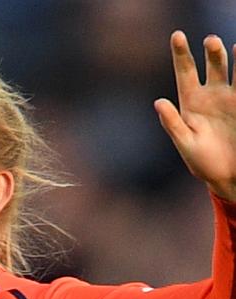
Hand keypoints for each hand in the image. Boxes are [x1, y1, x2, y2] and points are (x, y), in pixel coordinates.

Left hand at [155, 31, 235, 200]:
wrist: (229, 176)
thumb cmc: (203, 163)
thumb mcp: (186, 144)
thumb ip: (172, 123)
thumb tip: (158, 102)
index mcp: (190, 103)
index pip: (184, 72)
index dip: (181, 53)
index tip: (178, 34)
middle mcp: (211, 96)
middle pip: (212, 66)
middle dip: (212, 52)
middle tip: (210, 40)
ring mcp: (231, 98)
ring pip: (234, 70)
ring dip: (234, 56)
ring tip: (233, 45)